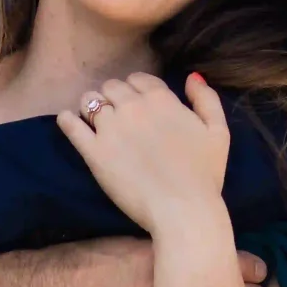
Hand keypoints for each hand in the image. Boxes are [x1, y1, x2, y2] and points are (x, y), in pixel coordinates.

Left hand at [55, 73, 231, 240]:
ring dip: (92, 106)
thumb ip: (206, 100)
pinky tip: (68, 120)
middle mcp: (133, 106)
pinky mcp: (94, 152)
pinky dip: (68, 120)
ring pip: (90, 101)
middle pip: (111, 87)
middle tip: (118, 116)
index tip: (137, 105)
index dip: (136, 90)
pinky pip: (71, 125)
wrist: (183, 210)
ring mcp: (110, 128)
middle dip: (114, 97)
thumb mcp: (218, 132)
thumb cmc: (204, 175)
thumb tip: (192, 76)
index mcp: (161, 99)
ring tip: (95, 120)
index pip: (137, 79)